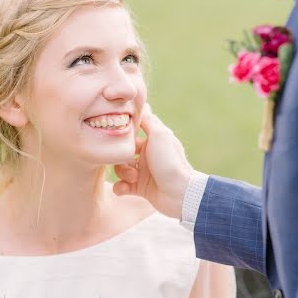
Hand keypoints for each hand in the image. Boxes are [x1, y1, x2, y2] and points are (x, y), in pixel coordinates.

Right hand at [113, 104, 194, 218]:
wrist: (180, 193)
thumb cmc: (170, 161)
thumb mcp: (160, 135)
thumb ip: (149, 120)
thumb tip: (142, 104)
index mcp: (153, 141)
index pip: (131, 134)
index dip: (122, 136)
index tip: (117, 138)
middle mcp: (147, 155)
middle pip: (122, 152)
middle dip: (119, 158)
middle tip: (129, 163)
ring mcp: (143, 172)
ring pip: (121, 169)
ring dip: (122, 173)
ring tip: (133, 178)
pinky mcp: (140, 189)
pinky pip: (122, 186)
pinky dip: (121, 187)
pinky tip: (125, 188)